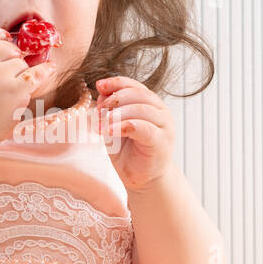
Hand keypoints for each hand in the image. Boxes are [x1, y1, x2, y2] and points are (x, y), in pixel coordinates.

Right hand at [0, 28, 57, 143]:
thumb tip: (2, 44)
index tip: (7, 38)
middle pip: (5, 48)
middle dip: (12, 57)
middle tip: (11, 72)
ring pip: (20, 63)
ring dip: (20, 74)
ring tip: (11, 91)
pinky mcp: (14, 90)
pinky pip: (35, 74)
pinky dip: (45, 71)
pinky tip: (51, 68)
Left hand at [96, 76, 174, 193]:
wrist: (143, 179)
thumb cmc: (128, 152)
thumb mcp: (114, 127)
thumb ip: (109, 111)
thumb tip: (100, 93)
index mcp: (150, 104)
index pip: (135, 86)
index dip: (117, 83)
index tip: (99, 86)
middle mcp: (160, 112)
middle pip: (138, 94)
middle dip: (115, 99)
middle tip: (98, 110)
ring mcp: (164, 126)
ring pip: (141, 109)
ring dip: (117, 113)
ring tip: (100, 124)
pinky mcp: (161, 141)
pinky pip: (142, 127)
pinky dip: (123, 126)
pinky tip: (109, 131)